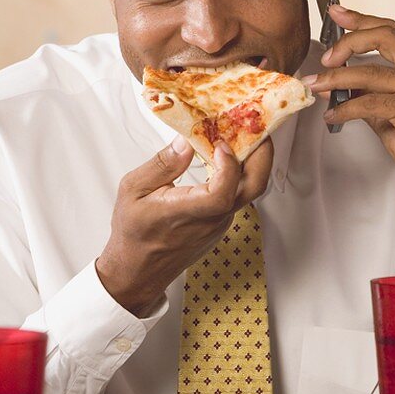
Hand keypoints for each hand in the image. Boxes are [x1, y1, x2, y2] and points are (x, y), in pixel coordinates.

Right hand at [95, 135, 273, 316]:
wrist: (139, 270)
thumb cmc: (133, 233)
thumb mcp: (133, 190)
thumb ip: (162, 164)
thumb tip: (186, 140)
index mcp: (187, 213)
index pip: (223, 192)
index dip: (228, 165)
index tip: (220, 142)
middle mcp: (212, 219)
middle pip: (254, 186)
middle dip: (261, 151)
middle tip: (254, 123)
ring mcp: (221, 222)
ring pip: (250, 188)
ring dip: (252, 158)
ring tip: (242, 131)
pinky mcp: (221, 222)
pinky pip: (240, 193)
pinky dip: (240, 170)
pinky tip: (228, 153)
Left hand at [302, 5, 394, 214]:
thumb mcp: (393, 115)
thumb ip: (370, 96)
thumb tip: (338, 88)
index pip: (390, 31)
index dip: (361, 19)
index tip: (336, 12)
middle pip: (383, 36)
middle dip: (347, 42)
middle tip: (324, 59)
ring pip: (369, 73)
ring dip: (335, 79)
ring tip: (315, 86)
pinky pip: (369, 103)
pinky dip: (345, 109)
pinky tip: (332, 115)